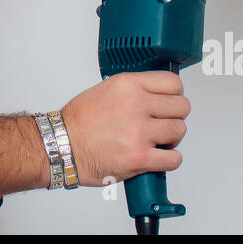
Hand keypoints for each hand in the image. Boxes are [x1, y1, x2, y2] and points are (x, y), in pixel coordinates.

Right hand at [59, 70, 188, 186]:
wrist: (61, 147)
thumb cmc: (78, 122)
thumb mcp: (105, 90)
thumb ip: (133, 90)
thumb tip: (155, 95)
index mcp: (127, 85)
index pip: (173, 83)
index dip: (175, 94)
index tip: (171, 101)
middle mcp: (135, 105)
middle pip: (181, 107)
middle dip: (174, 116)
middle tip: (163, 122)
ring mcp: (139, 132)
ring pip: (179, 130)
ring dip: (171, 138)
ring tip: (157, 140)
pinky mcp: (139, 157)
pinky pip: (174, 158)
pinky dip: (169, 160)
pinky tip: (157, 157)